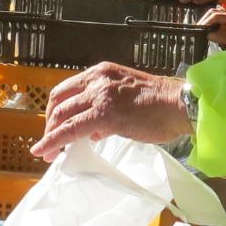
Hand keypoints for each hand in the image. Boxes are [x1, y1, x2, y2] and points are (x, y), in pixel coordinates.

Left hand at [31, 62, 193, 159]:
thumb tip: (92, 132)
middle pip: (59, 101)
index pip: (66, 90)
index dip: (55, 110)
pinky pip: (71, 129)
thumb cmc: (159, 105)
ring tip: (46, 153)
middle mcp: (96, 79)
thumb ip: (106, 110)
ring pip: (62, 115)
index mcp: (100, 73)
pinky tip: (46, 152)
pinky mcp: (105, 113)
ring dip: (50, 136)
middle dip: (49, 125)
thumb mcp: (126, 98)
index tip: (52, 127)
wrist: (180, 104)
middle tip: (48, 143)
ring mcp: (100, 95)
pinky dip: (54, 141)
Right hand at [203, 8, 225, 56]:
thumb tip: (208, 34)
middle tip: (198, 30)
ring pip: (216, 15)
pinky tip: (211, 32)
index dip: (205, 22)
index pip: (216, 15)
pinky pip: (219, 20)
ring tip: (203, 31)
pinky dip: (213, 24)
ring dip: (208, 22)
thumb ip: (223, 37)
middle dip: (205, 20)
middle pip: (214, 12)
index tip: (199, 29)